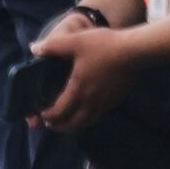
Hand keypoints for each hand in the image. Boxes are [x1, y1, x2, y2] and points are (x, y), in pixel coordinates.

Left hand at [35, 19, 142, 133]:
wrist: (135, 52)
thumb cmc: (104, 46)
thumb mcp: (76, 41)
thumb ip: (54, 46)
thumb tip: (34, 48)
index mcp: (78, 90)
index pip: (59, 112)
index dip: (48, 116)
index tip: (41, 114)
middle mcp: (91, 102)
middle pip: (73, 124)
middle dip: (60, 126)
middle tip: (52, 123)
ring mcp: (105, 103)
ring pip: (87, 122)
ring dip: (75, 125)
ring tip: (69, 121)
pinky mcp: (116, 100)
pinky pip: (98, 115)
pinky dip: (89, 118)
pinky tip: (89, 110)